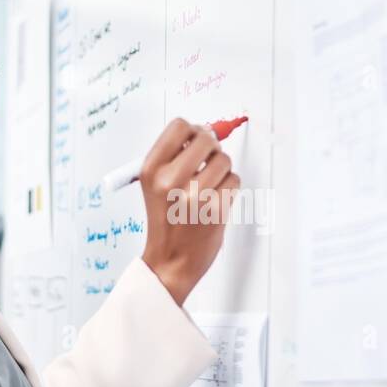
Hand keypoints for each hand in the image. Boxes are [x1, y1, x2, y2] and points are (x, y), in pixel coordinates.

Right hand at [140, 118, 240, 305]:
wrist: (170, 260)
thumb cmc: (166, 220)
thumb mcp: (155, 184)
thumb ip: (175, 156)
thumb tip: (207, 130)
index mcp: (152, 170)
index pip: (180, 126)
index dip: (193, 131)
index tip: (195, 142)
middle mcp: (170, 180)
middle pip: (206, 138)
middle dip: (212, 148)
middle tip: (208, 162)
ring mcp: (194, 195)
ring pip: (224, 160)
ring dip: (222, 170)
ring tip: (210, 187)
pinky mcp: (216, 209)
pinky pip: (234, 180)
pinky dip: (230, 188)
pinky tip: (216, 201)